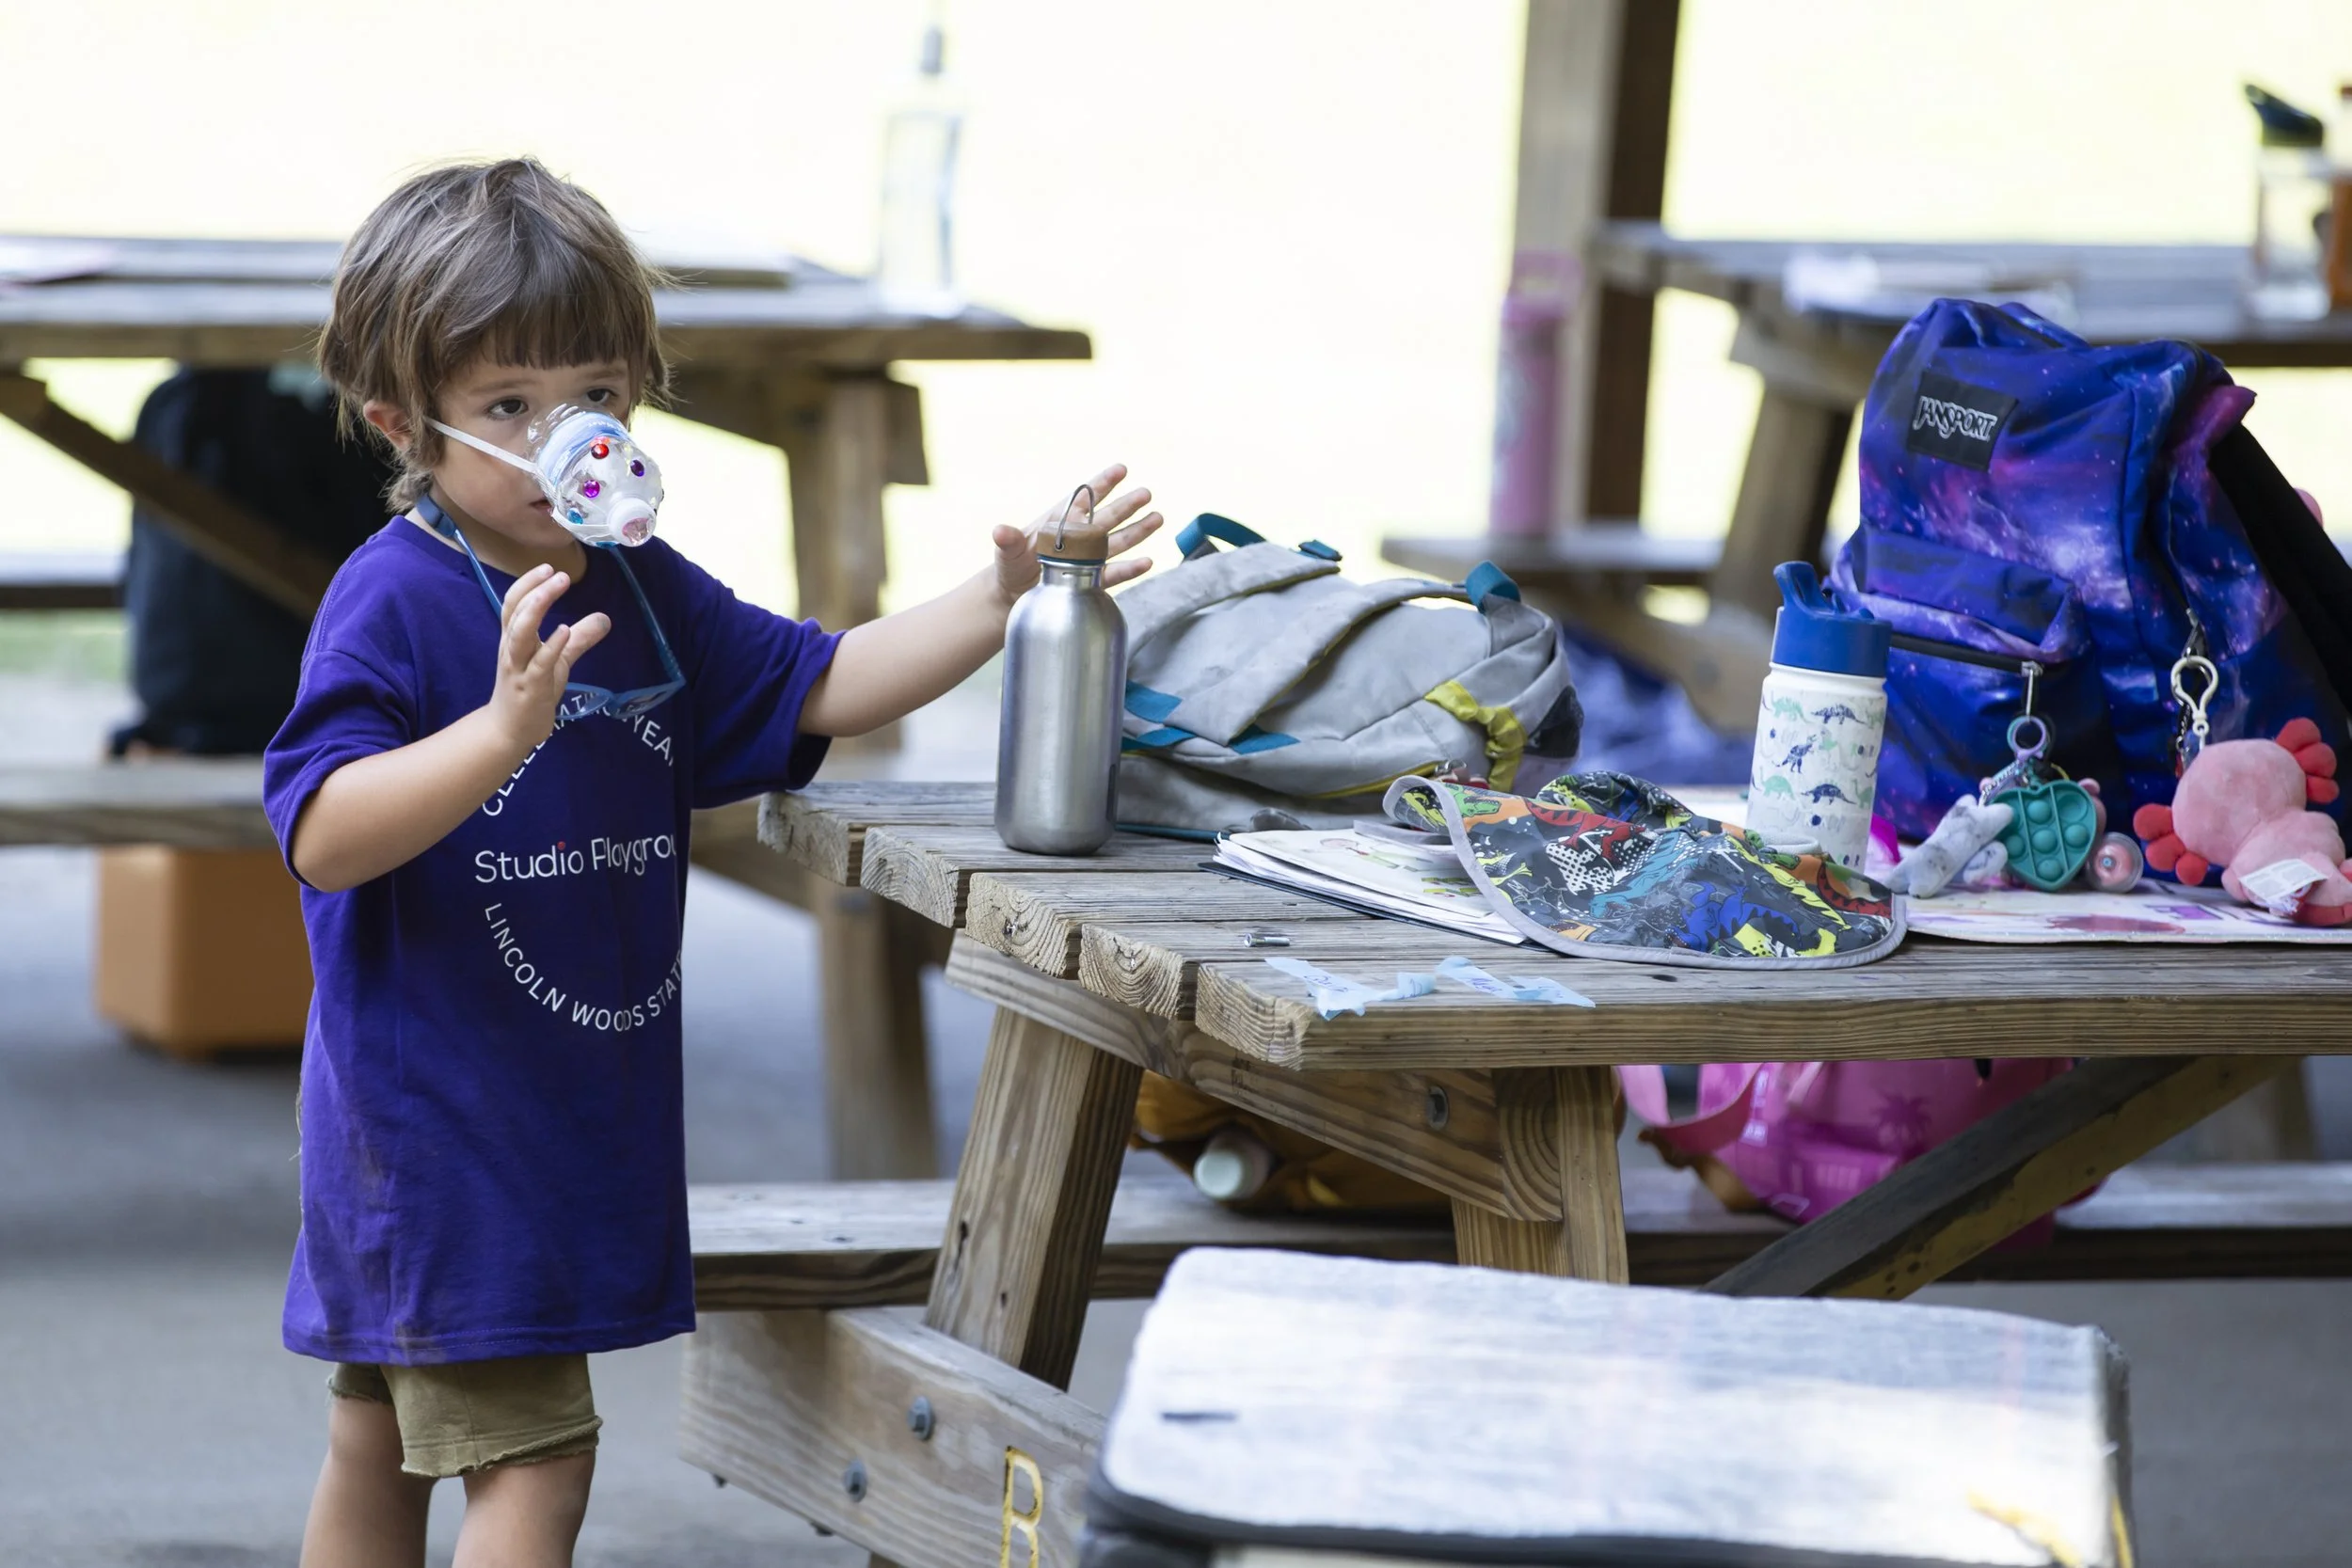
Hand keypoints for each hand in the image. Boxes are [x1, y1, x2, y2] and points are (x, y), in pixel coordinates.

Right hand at [486, 565, 610, 755]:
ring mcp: (518, 668)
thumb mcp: (557, 660)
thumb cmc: (531, 690)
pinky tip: (564, 631)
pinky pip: (538, 663)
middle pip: (515, 612)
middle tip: (558, 573)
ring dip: (537, 608)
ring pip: (519, 633)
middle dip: (534, 589)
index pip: (514, 604)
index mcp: (514, 639)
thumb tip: (604, 619)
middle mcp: (511, 649)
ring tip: (556, 588)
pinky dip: (551, 645)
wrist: (511, 729)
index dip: (528, 584)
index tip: (547, 567)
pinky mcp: (529, 687)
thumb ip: (578, 639)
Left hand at [989, 463, 1163, 605]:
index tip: (1121, 469)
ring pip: (1118, 542)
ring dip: (1138, 531)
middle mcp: (1079, 537)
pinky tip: (1147, 562)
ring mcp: (1088, 558)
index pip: (1085, 498)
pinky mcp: (1092, 581)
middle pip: (1108, 517)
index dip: (1103, 483)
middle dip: (1127, 505)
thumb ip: (1008, 541)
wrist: (1012, 594)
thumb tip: (1000, 530)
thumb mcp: (1007, 552)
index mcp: (1061, 521)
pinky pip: (1115, 574)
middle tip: (1146, 493)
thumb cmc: (1010, 566)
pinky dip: (1131, 569)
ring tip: (1157, 518)